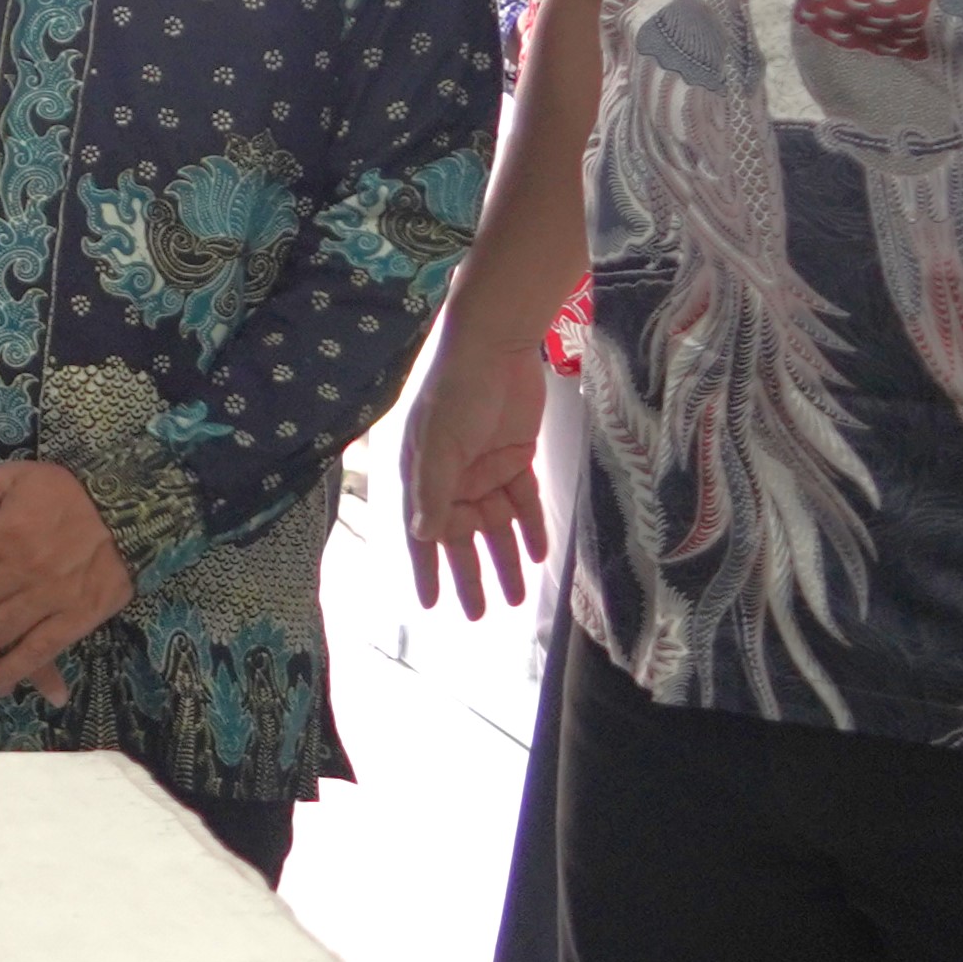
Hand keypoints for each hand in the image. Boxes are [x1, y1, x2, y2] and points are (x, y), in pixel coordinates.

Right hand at [399, 314, 554, 618]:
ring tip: (518, 598)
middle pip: (462, 539)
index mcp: (423, 478)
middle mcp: (451, 481)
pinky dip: (531, 527)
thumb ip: (432, 491)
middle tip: (480, 615)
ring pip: (497, 528)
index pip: (423, 535)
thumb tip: (423, 536)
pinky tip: (539, 554)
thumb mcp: (439, 444)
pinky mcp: (515, 460)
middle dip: (471, 577)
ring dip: (506, 561)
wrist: (495, 347)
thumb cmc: (455, 393)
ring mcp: (484, 471)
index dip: (427, 570)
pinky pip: (523, 503)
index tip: (431, 605)